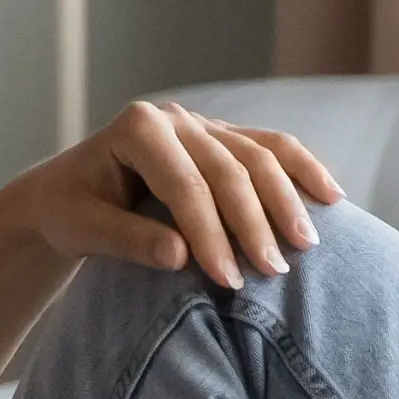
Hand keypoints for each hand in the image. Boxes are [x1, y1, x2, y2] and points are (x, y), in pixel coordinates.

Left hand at [0, 98, 335, 287]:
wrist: (68, 192)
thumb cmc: (70, 212)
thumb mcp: (83, 230)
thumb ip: (128, 241)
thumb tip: (181, 256)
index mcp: (137, 130)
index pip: (185, 185)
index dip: (209, 233)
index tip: (226, 280)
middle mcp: (175, 119)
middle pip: (229, 169)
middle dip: (254, 223)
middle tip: (274, 271)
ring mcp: (202, 124)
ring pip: (259, 154)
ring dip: (287, 200)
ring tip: (307, 245)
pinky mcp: (222, 137)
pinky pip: (271, 147)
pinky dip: (302, 170)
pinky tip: (331, 197)